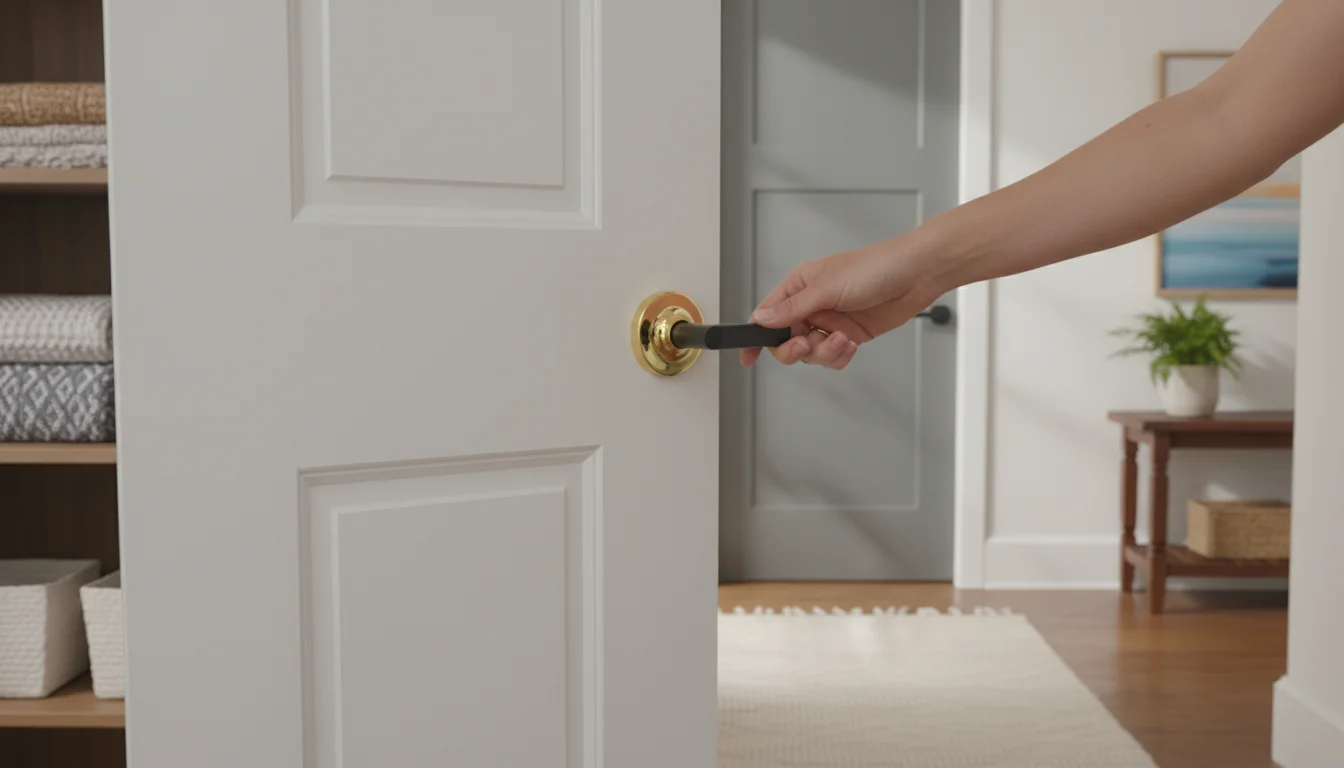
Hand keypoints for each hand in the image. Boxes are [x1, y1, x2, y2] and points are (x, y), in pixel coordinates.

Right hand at [740, 234, 947, 368]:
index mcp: (799, 287)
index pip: (767, 315)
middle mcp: (811, 306)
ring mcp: (830, 322)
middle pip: (785, 340)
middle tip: (807, 344)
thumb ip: (792, 308)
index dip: (755, 337)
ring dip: (824, 352)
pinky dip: (839, 356)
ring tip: (842, 339)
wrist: (915, 275)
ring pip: (810, 353)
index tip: (747, 356)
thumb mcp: (827, 287)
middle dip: (794, 349)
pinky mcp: (849, 335)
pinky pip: (832, 357)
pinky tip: (851, 344)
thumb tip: (761, 319)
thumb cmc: (875, 267)